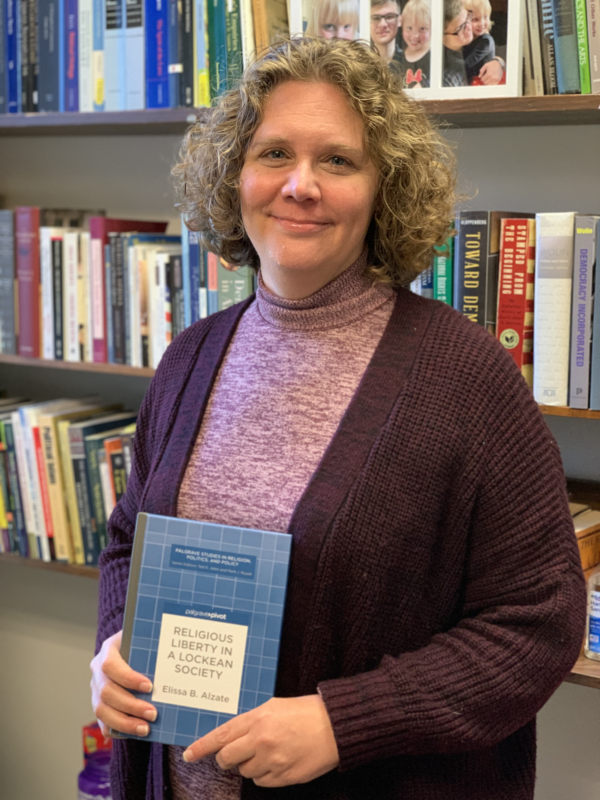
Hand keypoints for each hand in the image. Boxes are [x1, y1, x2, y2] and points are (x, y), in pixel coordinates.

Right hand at [90, 630, 156, 737]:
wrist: (134, 649)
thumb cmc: (144, 645)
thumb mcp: (147, 641)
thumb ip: (154, 649)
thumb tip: (175, 659)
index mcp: (109, 650)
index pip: (110, 665)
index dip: (128, 678)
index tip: (150, 687)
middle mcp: (98, 670)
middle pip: (107, 692)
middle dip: (131, 706)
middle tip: (153, 714)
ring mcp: (96, 688)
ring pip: (101, 710)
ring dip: (124, 722)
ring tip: (145, 728)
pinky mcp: (99, 704)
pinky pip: (102, 722)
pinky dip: (117, 729)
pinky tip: (133, 734)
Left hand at [182, 695, 339, 787]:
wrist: (335, 726)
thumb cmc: (306, 711)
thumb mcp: (274, 706)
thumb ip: (252, 720)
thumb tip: (233, 734)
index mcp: (257, 718)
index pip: (220, 736)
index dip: (201, 747)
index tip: (189, 754)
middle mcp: (261, 740)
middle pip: (227, 759)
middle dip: (227, 758)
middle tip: (236, 754)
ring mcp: (272, 760)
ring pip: (245, 772)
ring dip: (250, 764)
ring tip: (269, 751)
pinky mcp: (283, 777)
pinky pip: (262, 781)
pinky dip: (265, 774)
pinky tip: (279, 761)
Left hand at [478, 59, 503, 84]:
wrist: (500, 63)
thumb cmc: (493, 64)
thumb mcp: (485, 65)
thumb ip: (481, 71)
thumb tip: (479, 76)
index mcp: (489, 74)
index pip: (482, 80)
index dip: (482, 78)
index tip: (483, 77)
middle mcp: (492, 77)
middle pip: (485, 83)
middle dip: (484, 81)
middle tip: (485, 78)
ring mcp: (495, 79)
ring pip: (489, 85)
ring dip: (487, 83)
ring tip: (488, 79)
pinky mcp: (498, 80)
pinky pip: (493, 85)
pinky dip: (491, 84)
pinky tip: (491, 81)